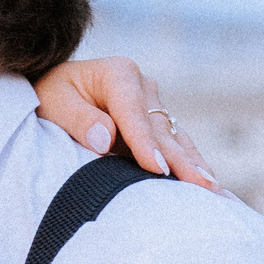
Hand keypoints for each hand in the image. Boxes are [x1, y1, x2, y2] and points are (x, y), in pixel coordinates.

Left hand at [31, 56, 222, 189]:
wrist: (55, 90)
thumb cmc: (51, 96)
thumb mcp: (54, 102)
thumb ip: (79, 119)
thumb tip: (106, 139)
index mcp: (119, 73)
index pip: (135, 115)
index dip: (146, 144)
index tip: (157, 169)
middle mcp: (143, 86)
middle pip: (162, 130)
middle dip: (182, 160)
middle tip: (203, 186)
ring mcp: (154, 104)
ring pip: (175, 138)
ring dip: (194, 164)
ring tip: (213, 190)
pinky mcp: (157, 122)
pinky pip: (175, 145)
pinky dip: (190, 164)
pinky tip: (207, 184)